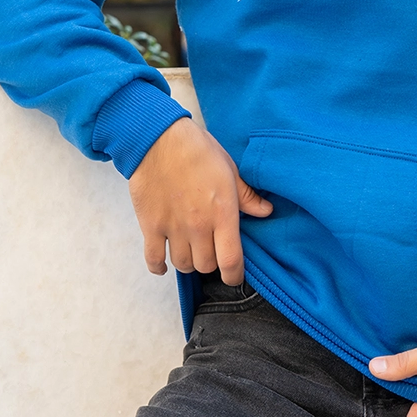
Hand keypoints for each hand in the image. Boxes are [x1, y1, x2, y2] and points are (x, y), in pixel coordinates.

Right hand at [128, 116, 271, 283]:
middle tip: (212, 251)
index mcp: (222, 212)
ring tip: (191, 250)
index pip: (231, 260)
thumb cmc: (198, 150)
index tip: (234, 277)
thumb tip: (266, 211)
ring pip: (183, 265)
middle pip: (206, 266)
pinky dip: (159, 267)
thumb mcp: (230, 169)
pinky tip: (164, 264)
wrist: (159, 140)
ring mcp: (173, 228)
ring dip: (189, 262)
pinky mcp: (151, 225)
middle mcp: (198, 226)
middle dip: (212, 263)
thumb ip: (247, 196)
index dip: (234, 276)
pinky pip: (154, 259)